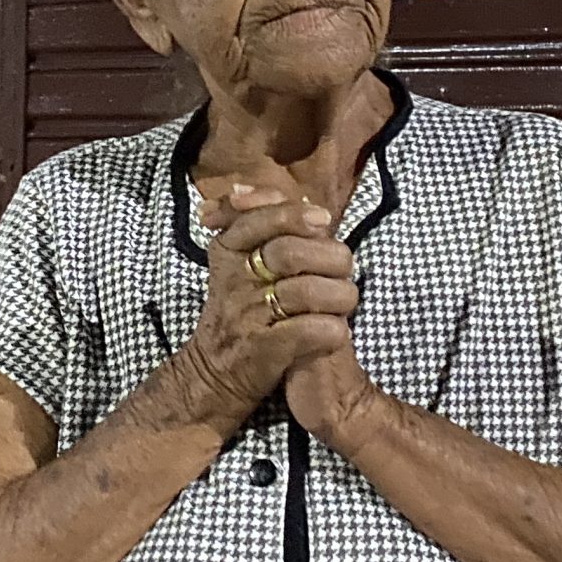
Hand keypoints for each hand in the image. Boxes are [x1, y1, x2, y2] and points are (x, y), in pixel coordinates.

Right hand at [160, 180, 356, 436]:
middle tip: (346, 267)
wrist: (214, 373)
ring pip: (306, 292)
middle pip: (289, 252)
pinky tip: (337, 331)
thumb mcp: (231, 263)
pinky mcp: (264, 350)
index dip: (295, 216)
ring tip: (347, 301)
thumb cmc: (238, 310)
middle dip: (331, 257)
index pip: (260, 219)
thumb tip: (246, 188)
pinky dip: (333, 330)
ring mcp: (247, 316)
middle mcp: (233, 281)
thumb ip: (246, 223)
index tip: (324, 221)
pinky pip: (310, 331)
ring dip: (340, 295)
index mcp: (226, 252)